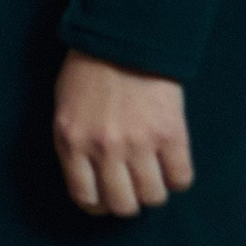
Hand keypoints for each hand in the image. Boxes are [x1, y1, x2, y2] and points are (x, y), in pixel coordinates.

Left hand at [53, 49, 192, 217]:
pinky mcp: (171, 135)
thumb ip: (74, 144)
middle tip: (131, 187)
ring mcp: (138, 144)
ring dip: (153, 191)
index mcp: (71, 141)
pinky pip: (181, 179)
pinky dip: (177, 178)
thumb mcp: (64, 109)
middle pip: (122, 205)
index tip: (105, 197)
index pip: (85, 197)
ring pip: (153, 197)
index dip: (98, 204)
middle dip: (127, 202)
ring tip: (151, 174)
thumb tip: (89, 179)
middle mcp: (103, 148)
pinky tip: (170, 164)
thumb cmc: (87, 73)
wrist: (122, 41)